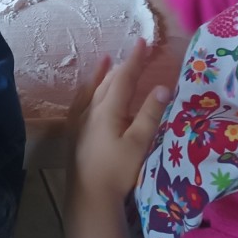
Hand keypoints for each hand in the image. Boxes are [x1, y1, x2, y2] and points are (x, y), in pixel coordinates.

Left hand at [71, 40, 171, 203]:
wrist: (88, 195)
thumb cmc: (117, 170)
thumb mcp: (138, 143)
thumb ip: (149, 114)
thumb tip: (163, 87)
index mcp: (108, 109)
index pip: (124, 78)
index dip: (135, 60)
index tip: (143, 42)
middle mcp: (91, 109)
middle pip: (108, 81)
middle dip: (123, 65)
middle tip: (135, 53)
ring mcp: (80, 120)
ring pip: (93, 90)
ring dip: (104, 75)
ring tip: (107, 61)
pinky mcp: (74, 132)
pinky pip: (81, 101)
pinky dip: (88, 90)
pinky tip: (88, 91)